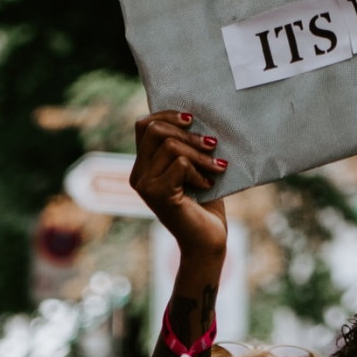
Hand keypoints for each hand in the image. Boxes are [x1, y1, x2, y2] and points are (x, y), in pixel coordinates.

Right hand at [129, 110, 229, 258]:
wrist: (207, 241)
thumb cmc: (205, 204)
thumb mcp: (194, 168)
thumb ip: (186, 147)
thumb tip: (195, 116)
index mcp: (144, 166)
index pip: (144, 125)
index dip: (167, 115)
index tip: (192, 119)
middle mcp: (138, 175)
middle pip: (154, 129)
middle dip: (188, 133)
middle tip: (212, 144)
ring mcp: (145, 185)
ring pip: (170, 146)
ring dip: (200, 154)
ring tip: (217, 166)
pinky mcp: (157, 194)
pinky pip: (180, 164)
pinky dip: (200, 171)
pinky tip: (208, 185)